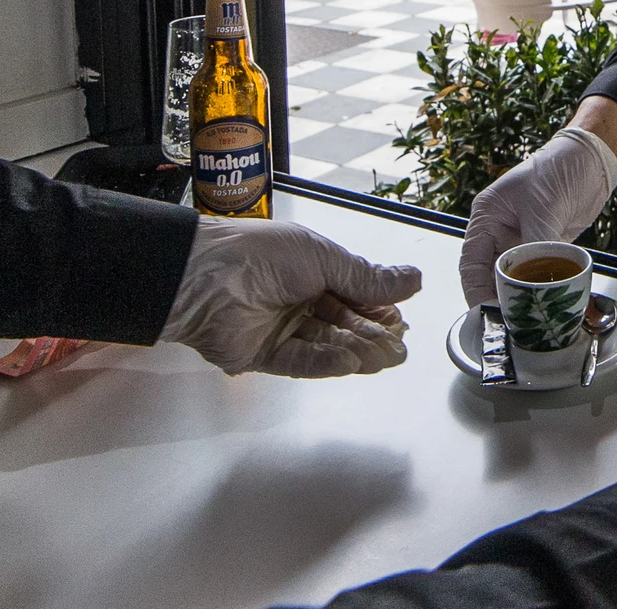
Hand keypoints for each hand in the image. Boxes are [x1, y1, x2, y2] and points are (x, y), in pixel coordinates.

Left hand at [160, 217, 421, 376]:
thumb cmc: (259, 254)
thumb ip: (367, 277)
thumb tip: (413, 279)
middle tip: (399, 347)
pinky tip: (351, 361)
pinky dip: (327, 362)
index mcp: (310, 269)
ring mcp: (280, 328)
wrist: (203, 276)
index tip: (401, 318)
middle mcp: (296, 299)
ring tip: (385, 357)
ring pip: (327, 344)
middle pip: (343, 323)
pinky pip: (301, 361)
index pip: (353, 293)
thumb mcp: (323, 258)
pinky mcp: (263, 355)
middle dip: (373, 335)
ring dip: (356, 350)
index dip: (378, 307)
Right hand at [460, 128, 616, 306]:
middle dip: (498, 298)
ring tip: (527, 318)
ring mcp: (523, 240)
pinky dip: (541, 288)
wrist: (593, 159)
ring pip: (515, 277)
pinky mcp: (546, 246)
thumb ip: (536, 242)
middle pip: (491, 274)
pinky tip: (546, 303)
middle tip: (508, 321)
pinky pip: (539, 273)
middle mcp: (501, 231)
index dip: (475, 289)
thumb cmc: (560, 166)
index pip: (471, 261)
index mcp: (487, 216)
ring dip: (521, 296)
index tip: (485, 311)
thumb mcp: (543, 205)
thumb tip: (530, 279)